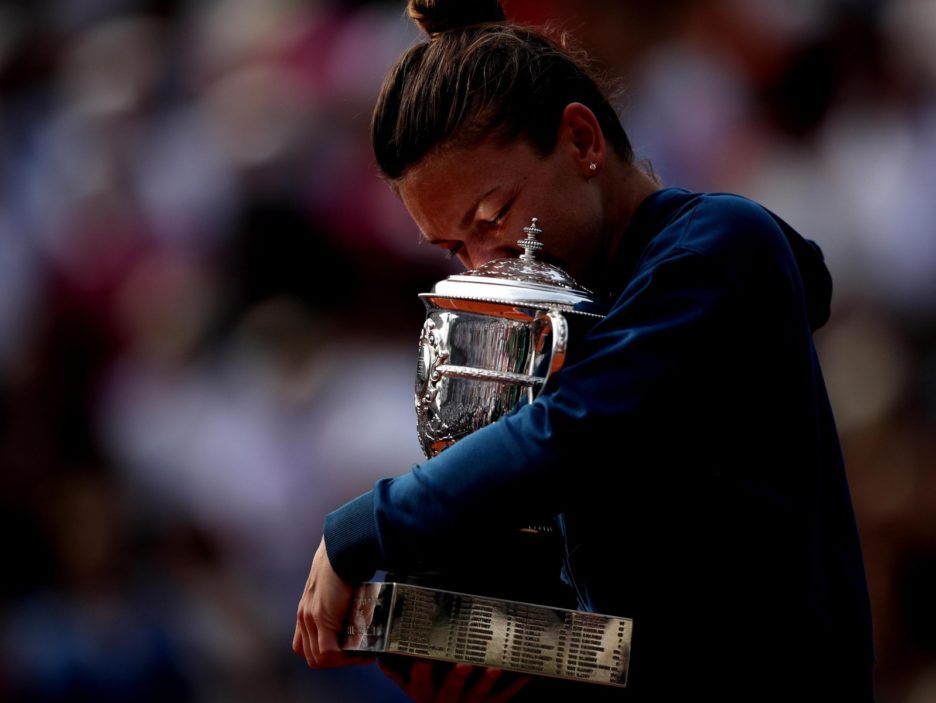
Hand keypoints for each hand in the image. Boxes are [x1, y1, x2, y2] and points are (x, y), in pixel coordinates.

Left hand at [292, 536, 367, 667]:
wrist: (342, 550)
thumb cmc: (343, 565)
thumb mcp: (333, 588)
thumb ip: (336, 604)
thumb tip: (355, 614)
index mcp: (305, 611)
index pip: (303, 647)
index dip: (320, 654)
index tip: (342, 650)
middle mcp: (304, 617)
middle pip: (311, 657)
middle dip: (334, 662)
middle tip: (355, 655)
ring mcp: (310, 618)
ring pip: (318, 658)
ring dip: (341, 662)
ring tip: (361, 655)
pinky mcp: (321, 617)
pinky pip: (327, 651)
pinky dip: (344, 657)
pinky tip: (360, 652)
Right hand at [379, 658, 529, 702]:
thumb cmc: (433, 702)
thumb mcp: (414, 693)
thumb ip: (399, 675)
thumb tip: (381, 658)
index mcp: (427, 696)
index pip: (420, 684)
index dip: (422, 673)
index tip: (423, 659)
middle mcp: (448, 702)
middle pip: (451, 691)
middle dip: (457, 679)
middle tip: (463, 665)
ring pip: (479, 696)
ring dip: (487, 682)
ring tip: (494, 669)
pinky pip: (504, 697)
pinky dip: (517, 684)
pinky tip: (526, 672)